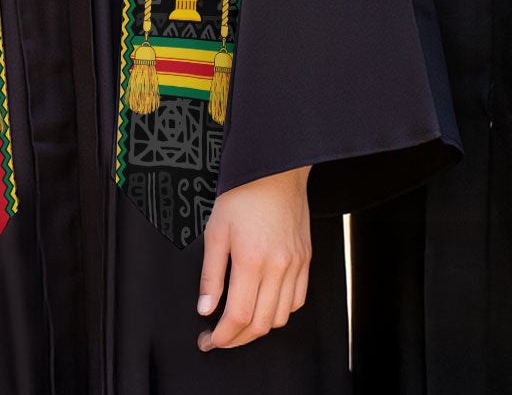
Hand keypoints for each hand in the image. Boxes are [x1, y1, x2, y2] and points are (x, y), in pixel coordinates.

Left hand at [198, 165, 310, 350]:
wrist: (274, 170)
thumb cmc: (242, 194)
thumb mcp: (215, 230)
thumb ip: (211, 274)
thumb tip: (206, 308)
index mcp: (252, 261)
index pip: (239, 316)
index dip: (223, 336)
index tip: (209, 341)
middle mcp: (278, 268)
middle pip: (261, 324)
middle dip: (237, 339)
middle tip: (219, 338)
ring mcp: (296, 266)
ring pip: (281, 317)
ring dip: (259, 328)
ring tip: (239, 323)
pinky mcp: (306, 260)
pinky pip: (298, 300)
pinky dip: (280, 311)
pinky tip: (264, 305)